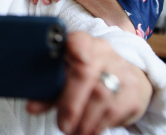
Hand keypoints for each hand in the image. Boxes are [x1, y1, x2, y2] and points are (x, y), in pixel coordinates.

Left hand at [26, 32, 151, 134]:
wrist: (123, 80)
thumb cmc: (85, 77)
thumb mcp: (66, 77)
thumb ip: (48, 90)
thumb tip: (31, 107)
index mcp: (83, 43)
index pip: (79, 40)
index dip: (77, 47)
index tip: (77, 57)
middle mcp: (104, 53)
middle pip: (86, 73)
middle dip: (71, 103)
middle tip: (63, 125)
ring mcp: (122, 71)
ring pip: (102, 96)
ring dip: (85, 120)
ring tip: (73, 131)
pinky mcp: (134, 92)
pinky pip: (115, 111)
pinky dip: (98, 125)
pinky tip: (88, 131)